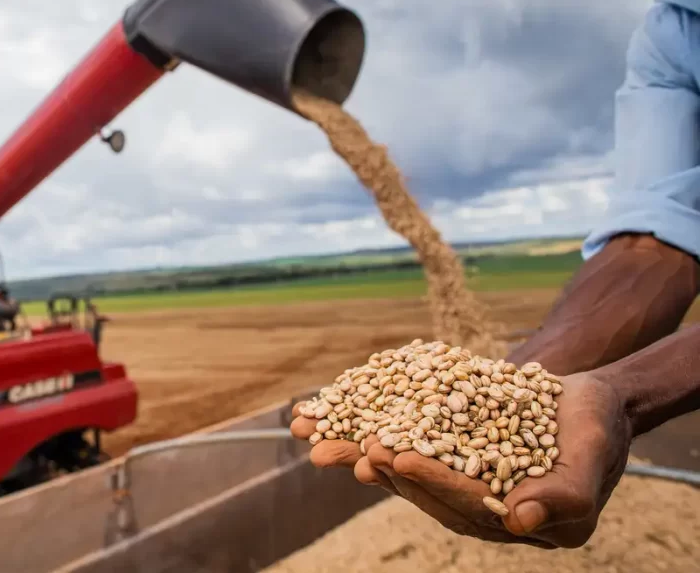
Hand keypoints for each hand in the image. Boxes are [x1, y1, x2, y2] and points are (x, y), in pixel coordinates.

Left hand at [292, 372, 632, 547]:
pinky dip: (375, 434)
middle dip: (389, 472)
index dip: (434, 482)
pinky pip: (408, 447)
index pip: (469, 506)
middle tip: (354, 451)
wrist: (588, 402)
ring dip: (366, 458)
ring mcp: (465, 485)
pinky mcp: (449, 457)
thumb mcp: (593, 453)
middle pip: (429, 494)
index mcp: (520, 522)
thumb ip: (567, 493)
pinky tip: (339, 424)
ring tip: (326, 444)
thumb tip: (521, 521)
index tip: (400, 458)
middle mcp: (486, 511)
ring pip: (409, 473)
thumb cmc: (597, 426)